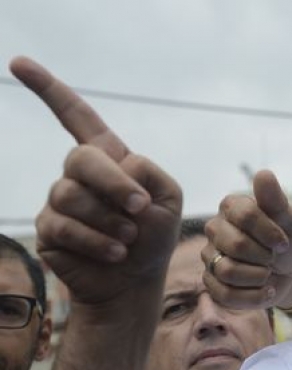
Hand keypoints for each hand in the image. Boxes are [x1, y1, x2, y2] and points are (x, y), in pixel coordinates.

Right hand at [10, 56, 182, 304]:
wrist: (137, 279)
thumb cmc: (155, 235)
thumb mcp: (168, 199)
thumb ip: (149, 172)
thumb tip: (117, 164)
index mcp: (110, 158)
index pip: (76, 116)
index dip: (49, 89)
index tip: (17, 62)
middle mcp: (80, 174)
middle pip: (81, 158)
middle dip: (114, 184)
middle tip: (140, 208)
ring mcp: (60, 200)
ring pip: (71, 195)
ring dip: (109, 219)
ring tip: (129, 237)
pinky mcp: (48, 229)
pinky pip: (64, 226)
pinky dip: (96, 239)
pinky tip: (115, 251)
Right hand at [202, 170, 291, 308]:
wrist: (291, 270)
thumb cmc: (289, 239)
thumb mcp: (291, 219)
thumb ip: (276, 200)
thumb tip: (263, 174)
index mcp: (232, 207)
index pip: (245, 215)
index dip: (268, 232)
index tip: (284, 242)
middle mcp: (215, 229)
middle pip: (235, 245)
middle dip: (264, 256)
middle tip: (274, 257)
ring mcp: (210, 256)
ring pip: (227, 271)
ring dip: (258, 276)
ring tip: (269, 274)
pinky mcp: (211, 283)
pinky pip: (225, 294)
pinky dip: (253, 296)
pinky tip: (266, 290)